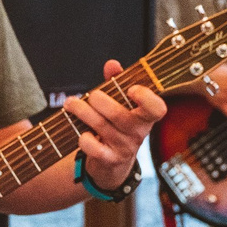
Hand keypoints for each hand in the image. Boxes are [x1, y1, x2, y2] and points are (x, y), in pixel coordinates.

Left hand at [65, 59, 166, 187]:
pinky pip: (94, 148)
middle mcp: (138, 132)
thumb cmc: (118, 124)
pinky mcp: (110, 160)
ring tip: (70, 103)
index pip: (157, 109)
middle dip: (99, 100)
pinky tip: (81, 132)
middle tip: (90, 95)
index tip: (131, 89)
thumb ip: (118, 81)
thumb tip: (112, 64)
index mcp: (145, 116)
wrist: (114, 162)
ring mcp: (124, 148)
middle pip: (118, 115)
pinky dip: (84, 138)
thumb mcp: (121, 103)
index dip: (146, 98)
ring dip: (82, 112)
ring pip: (101, 126)